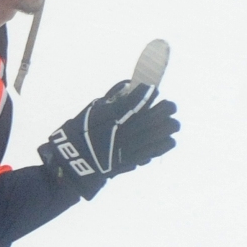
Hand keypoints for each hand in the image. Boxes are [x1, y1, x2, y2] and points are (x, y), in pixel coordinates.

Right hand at [38, 81, 179, 199]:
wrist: (77, 161)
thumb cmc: (82, 131)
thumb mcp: (92, 110)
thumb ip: (111, 97)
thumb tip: (128, 85)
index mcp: (116, 113)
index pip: (143, 95)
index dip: (149, 90)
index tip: (149, 90)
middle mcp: (129, 127)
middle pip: (164, 110)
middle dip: (167, 106)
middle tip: (164, 106)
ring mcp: (137, 143)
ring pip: (169, 127)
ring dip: (169, 123)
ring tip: (165, 123)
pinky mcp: (139, 158)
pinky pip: (164, 146)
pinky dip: (166, 141)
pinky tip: (162, 139)